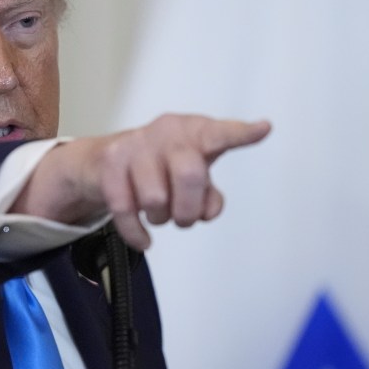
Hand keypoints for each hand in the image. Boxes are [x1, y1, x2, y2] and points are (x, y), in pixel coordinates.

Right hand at [14, 114, 271, 249]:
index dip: (241, 134)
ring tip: (158, 213)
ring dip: (160, 218)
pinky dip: (137, 233)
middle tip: (184, 218)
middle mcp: (166, 132)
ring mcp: (134, 145)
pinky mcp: (109, 163)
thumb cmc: (160, 165)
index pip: (220, 133)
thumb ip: (208, 192)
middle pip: (189, 175)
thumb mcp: (191, 173)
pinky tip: (144, 238)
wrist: (104, 158)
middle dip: (188, 209)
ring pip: (154, 198)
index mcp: (194, 131)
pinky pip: (124, 210)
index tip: (263, 129)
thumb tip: (209, 209)